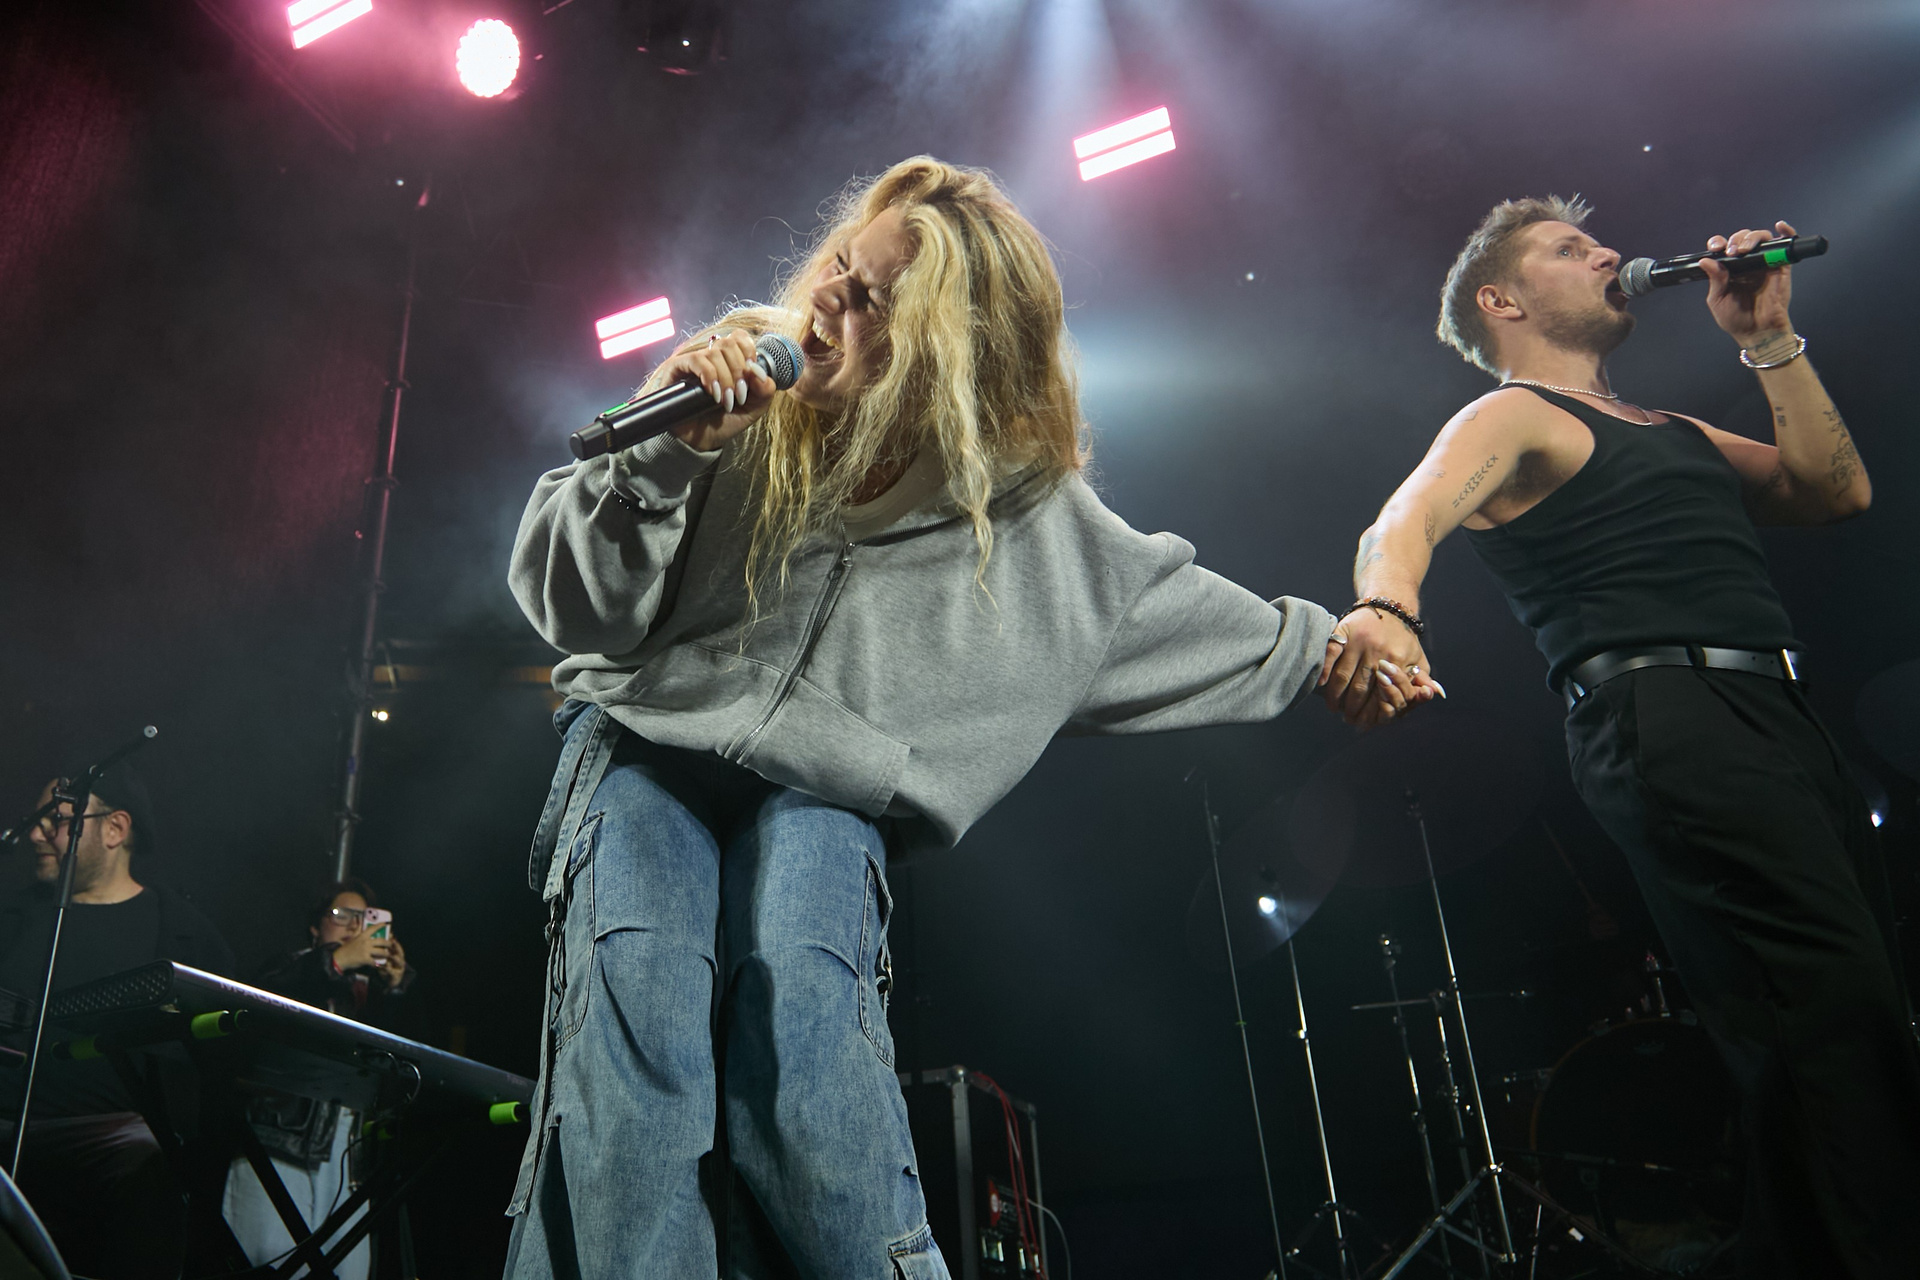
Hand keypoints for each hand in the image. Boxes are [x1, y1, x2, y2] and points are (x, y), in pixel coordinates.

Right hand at [332, 929, 389, 972]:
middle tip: (391, 944)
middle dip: (388, 943)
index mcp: (362, 936)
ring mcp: (366, 951)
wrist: (340, 958)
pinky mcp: (365, 959)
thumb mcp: (352, 938)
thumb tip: (360, 923)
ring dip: (386, 953)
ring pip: (381, 952)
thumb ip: (358, 931)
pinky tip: (380, 964)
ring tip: (388, 954)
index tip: (386, 924)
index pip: (373, 929)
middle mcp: (366, 942)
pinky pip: (375, 961)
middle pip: (381, 941)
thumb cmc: (346, 948)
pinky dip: (378, 963)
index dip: (380, 925)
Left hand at [382, 937, 406, 986]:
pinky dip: (389, 969)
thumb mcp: (385, 960)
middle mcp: (400, 961)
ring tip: (391, 954)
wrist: (389, 982)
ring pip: (398, 961)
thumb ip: (383, 952)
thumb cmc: (386, 968)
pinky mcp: (396, 976)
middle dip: (396, 947)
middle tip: (392, 942)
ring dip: (395, 957)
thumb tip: (376, 941)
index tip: (391, 935)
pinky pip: (392, 972)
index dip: (394, 941)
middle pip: (400, 952)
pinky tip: (385, 966)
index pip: (397, 947)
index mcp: (398, 956)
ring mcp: (399, 968)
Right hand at [653, 329, 780, 451]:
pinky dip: (710, 376)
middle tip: (739, 396)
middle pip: (729, 344)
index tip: (751, 376)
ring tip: (726, 401)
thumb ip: (765, 389)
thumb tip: (757, 370)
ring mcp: (693, 361)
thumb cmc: (725, 422)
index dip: (749, 352)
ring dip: (726, 379)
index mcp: (729, 360)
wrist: (701, 441)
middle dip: (739, 371)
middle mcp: (711, 357)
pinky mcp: (677, 368)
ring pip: (715, 353)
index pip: (740, 337)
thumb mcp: (754, 408)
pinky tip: (713, 395)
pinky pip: (697, 360)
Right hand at [1318, 607, 1442, 728]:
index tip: (1364, 723)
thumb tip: (1433, 695)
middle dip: (1352, 709)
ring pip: (1343, 676)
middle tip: (1348, 719)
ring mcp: (1359, 641)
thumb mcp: (1419, 658)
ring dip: (1336, 696)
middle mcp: (1378, 651)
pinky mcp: (1344, 631)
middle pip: (1360, 689)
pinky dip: (1325, 671)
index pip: (1381, 694)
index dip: (1371, 712)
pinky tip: (1321, 685)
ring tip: (1334, 708)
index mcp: (1398, 660)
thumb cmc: (1404, 638)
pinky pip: (1331, 654)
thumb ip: (1423, 680)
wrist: (1390, 607)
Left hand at [1701, 221, 1794, 349]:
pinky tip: (1780, 226)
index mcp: (1729, 269)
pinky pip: (1786, 245)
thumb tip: (1706, 261)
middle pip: (1742, 238)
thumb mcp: (1718, 299)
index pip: (1724, 247)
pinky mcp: (1781, 267)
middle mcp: (1746, 263)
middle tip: (1732, 252)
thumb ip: (1715, 279)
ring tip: (1744, 250)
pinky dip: (1786, 232)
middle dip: (1736, 240)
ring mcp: (1764, 263)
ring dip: (1752, 238)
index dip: (1719, 242)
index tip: (1715, 247)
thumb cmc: (1736, 319)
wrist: (1757, 332)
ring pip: (1761, 239)